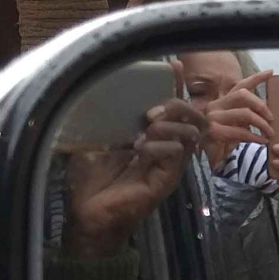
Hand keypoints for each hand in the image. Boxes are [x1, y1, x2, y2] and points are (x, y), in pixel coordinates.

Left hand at [62, 99, 207, 258]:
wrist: (86, 213)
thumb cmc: (89, 179)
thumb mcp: (96, 139)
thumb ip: (110, 119)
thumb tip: (110, 91)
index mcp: (153, 136)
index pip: (174, 108)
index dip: (177, 85)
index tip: (174, 67)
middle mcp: (167, 148)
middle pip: (193, 117)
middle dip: (175, 106)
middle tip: (149, 115)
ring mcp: (170, 165)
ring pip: (191, 131)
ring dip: (167, 126)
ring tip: (140, 137)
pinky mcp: (168, 179)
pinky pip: (176, 152)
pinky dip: (159, 146)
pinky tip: (140, 151)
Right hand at [195, 67, 274, 165]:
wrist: (209, 158)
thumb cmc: (225, 140)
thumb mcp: (238, 123)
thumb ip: (248, 113)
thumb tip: (269, 110)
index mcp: (223, 101)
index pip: (241, 85)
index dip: (256, 78)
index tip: (270, 72)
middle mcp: (216, 105)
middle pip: (243, 94)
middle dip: (261, 105)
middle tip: (272, 118)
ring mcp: (213, 117)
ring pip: (245, 113)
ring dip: (262, 123)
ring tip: (270, 133)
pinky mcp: (214, 131)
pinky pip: (241, 131)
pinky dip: (255, 137)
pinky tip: (262, 141)